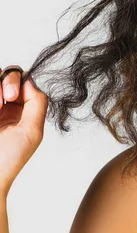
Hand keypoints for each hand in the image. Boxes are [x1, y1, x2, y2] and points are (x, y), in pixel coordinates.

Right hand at [0, 66, 47, 197]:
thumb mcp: (32, 131)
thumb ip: (37, 103)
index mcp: (21, 110)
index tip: (14, 96)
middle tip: (8, 98)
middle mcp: (4, 105)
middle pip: (6, 73)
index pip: (22, 79)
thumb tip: (30, 80)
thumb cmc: (8, 159)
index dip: (18, 81)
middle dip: (7, 80)